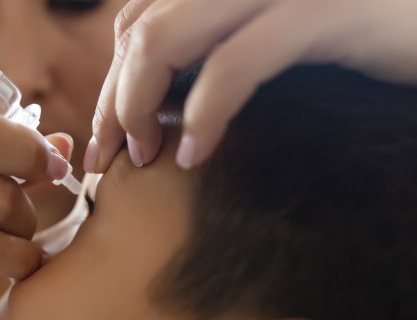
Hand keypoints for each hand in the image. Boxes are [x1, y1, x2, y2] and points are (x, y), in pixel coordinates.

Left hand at [86, 0, 416, 170]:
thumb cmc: (361, 47)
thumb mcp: (277, 46)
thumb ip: (219, 52)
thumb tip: (159, 105)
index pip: (138, 22)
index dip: (111, 81)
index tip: (105, 138)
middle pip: (139, 32)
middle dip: (112, 102)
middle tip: (109, 159)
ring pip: (164, 38)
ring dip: (136, 105)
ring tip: (143, 158)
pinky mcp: (324, 13)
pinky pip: (235, 63)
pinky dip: (203, 113)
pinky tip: (194, 156)